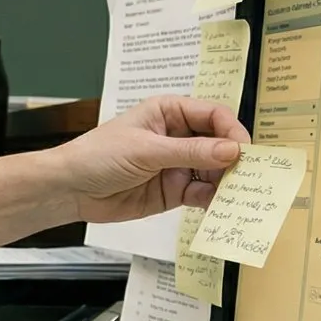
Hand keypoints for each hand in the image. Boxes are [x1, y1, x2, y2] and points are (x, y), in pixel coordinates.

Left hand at [48, 95, 248, 223]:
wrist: (70, 189)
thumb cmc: (99, 156)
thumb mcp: (146, 150)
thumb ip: (190, 151)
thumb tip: (232, 150)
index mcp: (169, 112)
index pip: (213, 115)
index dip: (232, 131)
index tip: (244, 151)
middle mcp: (178, 136)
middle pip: (219, 144)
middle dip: (234, 159)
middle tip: (250, 176)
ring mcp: (177, 164)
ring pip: (214, 171)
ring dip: (227, 182)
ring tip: (239, 195)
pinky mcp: (174, 191)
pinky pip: (202, 194)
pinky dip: (214, 200)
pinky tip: (221, 207)